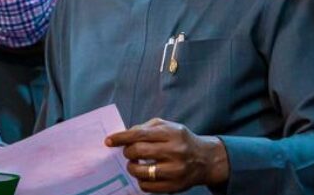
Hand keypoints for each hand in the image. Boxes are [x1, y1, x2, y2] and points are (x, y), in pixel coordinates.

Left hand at [105, 118, 228, 193]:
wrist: (205, 159)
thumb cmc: (181, 140)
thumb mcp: (168, 126)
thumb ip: (146, 128)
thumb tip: (124, 136)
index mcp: (172, 133)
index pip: (139, 134)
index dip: (121, 138)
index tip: (109, 141)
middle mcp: (175, 151)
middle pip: (138, 151)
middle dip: (128, 152)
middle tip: (128, 152)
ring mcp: (175, 171)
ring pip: (141, 172)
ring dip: (132, 167)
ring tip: (135, 164)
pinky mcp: (174, 186)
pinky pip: (147, 187)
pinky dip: (141, 181)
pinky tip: (144, 175)